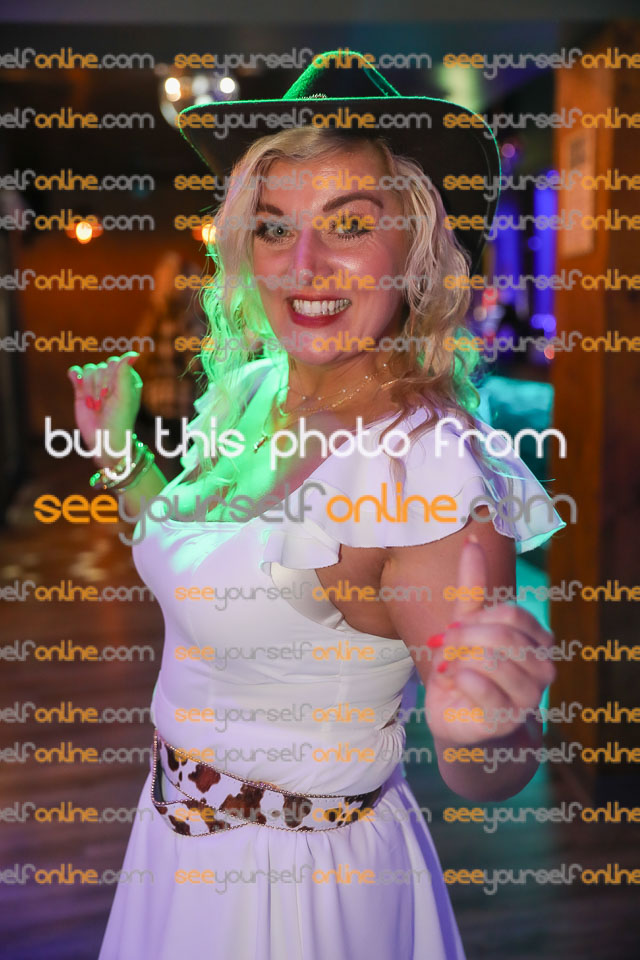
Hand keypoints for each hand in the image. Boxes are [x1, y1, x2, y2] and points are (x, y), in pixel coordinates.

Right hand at [67, 352, 142, 467]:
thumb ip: (125, 373)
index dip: (109, 379)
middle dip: (99, 386)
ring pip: (88, 370)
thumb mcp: (124, 397)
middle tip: (102, 404)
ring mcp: (97, 383)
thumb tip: (134, 353)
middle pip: (101, 367)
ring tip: (94, 406)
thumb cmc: (118, 420)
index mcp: (128, 379)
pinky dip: (75, 377)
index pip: (115, 363)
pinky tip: (77, 384)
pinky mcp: (82, 389)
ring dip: (89, 389)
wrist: (102, 440)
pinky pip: (76, 372)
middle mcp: (113, 379)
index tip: (110, 396)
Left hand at [425, 535, 555, 745]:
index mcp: (538, 641)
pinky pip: (481, 688)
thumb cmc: (465, 666)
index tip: (455, 627)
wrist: (456, 718)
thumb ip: (473, 586)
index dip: (477, 618)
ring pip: (492, 660)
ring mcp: (529, 698)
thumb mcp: (466, 623)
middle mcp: (543, 669)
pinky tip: (453, 681)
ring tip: (447, 666)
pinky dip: (460, 678)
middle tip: (444, 646)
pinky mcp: (506, 720)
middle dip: (464, 637)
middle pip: (502, 636)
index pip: (512, 615)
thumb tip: (472, 540)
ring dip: (459, 658)